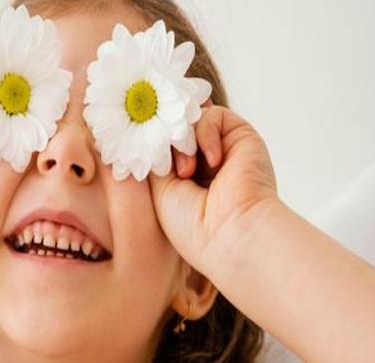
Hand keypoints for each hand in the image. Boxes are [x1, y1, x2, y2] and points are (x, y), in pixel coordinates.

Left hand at [148, 101, 280, 274]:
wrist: (232, 234)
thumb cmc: (190, 225)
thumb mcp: (156, 190)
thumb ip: (150, 159)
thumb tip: (139, 133)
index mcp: (181, 181)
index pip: (158, 148)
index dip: (147, 145)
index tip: (134, 152)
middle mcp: (201, 164)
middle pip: (171, 131)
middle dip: (162, 141)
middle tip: (160, 160)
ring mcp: (220, 150)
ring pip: (188, 122)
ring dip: (182, 142)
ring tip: (186, 173)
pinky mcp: (241, 137)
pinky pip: (212, 116)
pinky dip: (205, 133)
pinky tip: (211, 162)